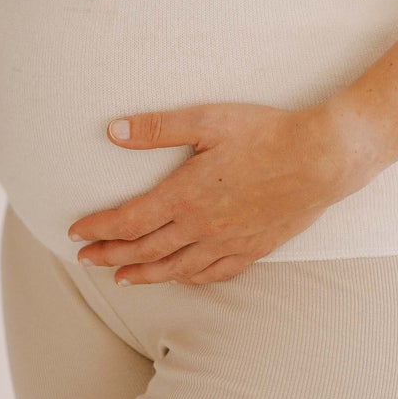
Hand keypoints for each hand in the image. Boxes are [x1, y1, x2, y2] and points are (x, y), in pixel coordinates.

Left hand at [67, 98, 375, 283]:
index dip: (98, 228)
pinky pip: (212, 274)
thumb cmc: (266, 134)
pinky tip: (179, 277)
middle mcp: (201, 227)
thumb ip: (157, 128)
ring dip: (143, 274)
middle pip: (144, 250)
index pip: (129, 220)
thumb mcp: (207, 120)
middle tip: (86, 259)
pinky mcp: (252, 249)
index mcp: (185, 195)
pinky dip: (187, 278)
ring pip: (175, 268)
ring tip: (121, 277)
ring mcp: (227, 243)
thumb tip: (112, 131)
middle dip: (110, 255)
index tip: (75, 232)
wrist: (321, 159)